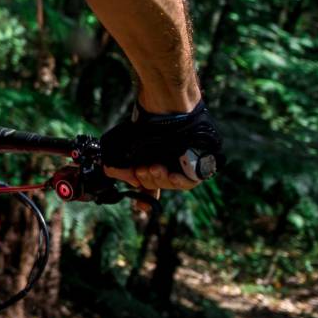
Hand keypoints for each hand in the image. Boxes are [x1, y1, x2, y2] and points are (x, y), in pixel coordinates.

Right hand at [100, 99, 222, 192]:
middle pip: (159, 184)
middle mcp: (168, 161)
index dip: (145, 196)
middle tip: (143, 169)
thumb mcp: (119, 148)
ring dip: (161, 180)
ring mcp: (184, 162)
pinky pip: (191, 181)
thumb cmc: (143, 125)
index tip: (141, 207)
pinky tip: (173, 175)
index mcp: (152, 158)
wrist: (166, 110)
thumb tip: (132, 186)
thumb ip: (116, 170)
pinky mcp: (200, 162)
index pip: (150, 183)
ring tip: (154, 167)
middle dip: (148, 180)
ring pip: (174, 184)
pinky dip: (180, 182)